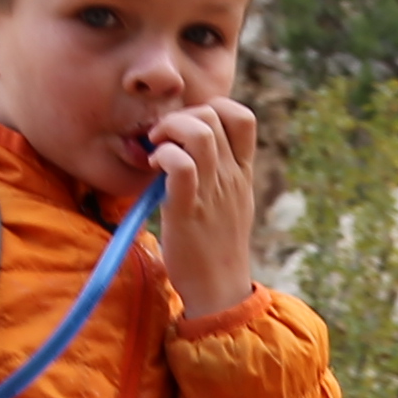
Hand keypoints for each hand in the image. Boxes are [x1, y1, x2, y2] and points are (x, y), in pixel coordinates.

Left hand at [147, 97, 264, 325]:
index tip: (190, 128)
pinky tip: (155, 169)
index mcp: (242, 172)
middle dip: (182, 116)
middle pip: (213, 115)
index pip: (242, 116)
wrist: (219, 289)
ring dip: (169, 130)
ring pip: (199, 132)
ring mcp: (212, 191)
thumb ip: (221, 175)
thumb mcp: (231, 203)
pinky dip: (164, 157)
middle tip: (163, 139)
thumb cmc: (217, 247)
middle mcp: (230, 176)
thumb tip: (194, 151)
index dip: (213, 108)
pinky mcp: (188, 209)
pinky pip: (181, 165)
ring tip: (157, 149)